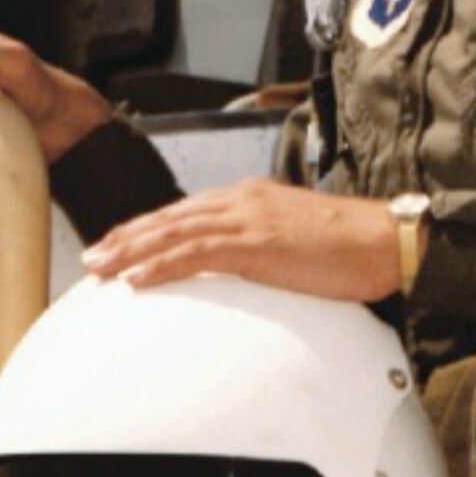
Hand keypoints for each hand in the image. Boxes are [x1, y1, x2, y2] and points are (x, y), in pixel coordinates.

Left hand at [81, 178, 404, 301]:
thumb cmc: (351, 246)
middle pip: (170, 217)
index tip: (119, 245)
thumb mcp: (297, 239)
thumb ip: (264, 245)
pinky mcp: (256, 243)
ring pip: (173, 232)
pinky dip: (161, 265)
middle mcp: (242, 200)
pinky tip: (136, 279)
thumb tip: (247, 266)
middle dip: (126, 237)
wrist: (384, 240)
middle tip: (91, 258)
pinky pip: (196, 254)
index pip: (186, 212)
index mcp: (251, 197)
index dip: (147, 228)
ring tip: (99, 269)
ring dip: (131, 251)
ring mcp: (248, 219)